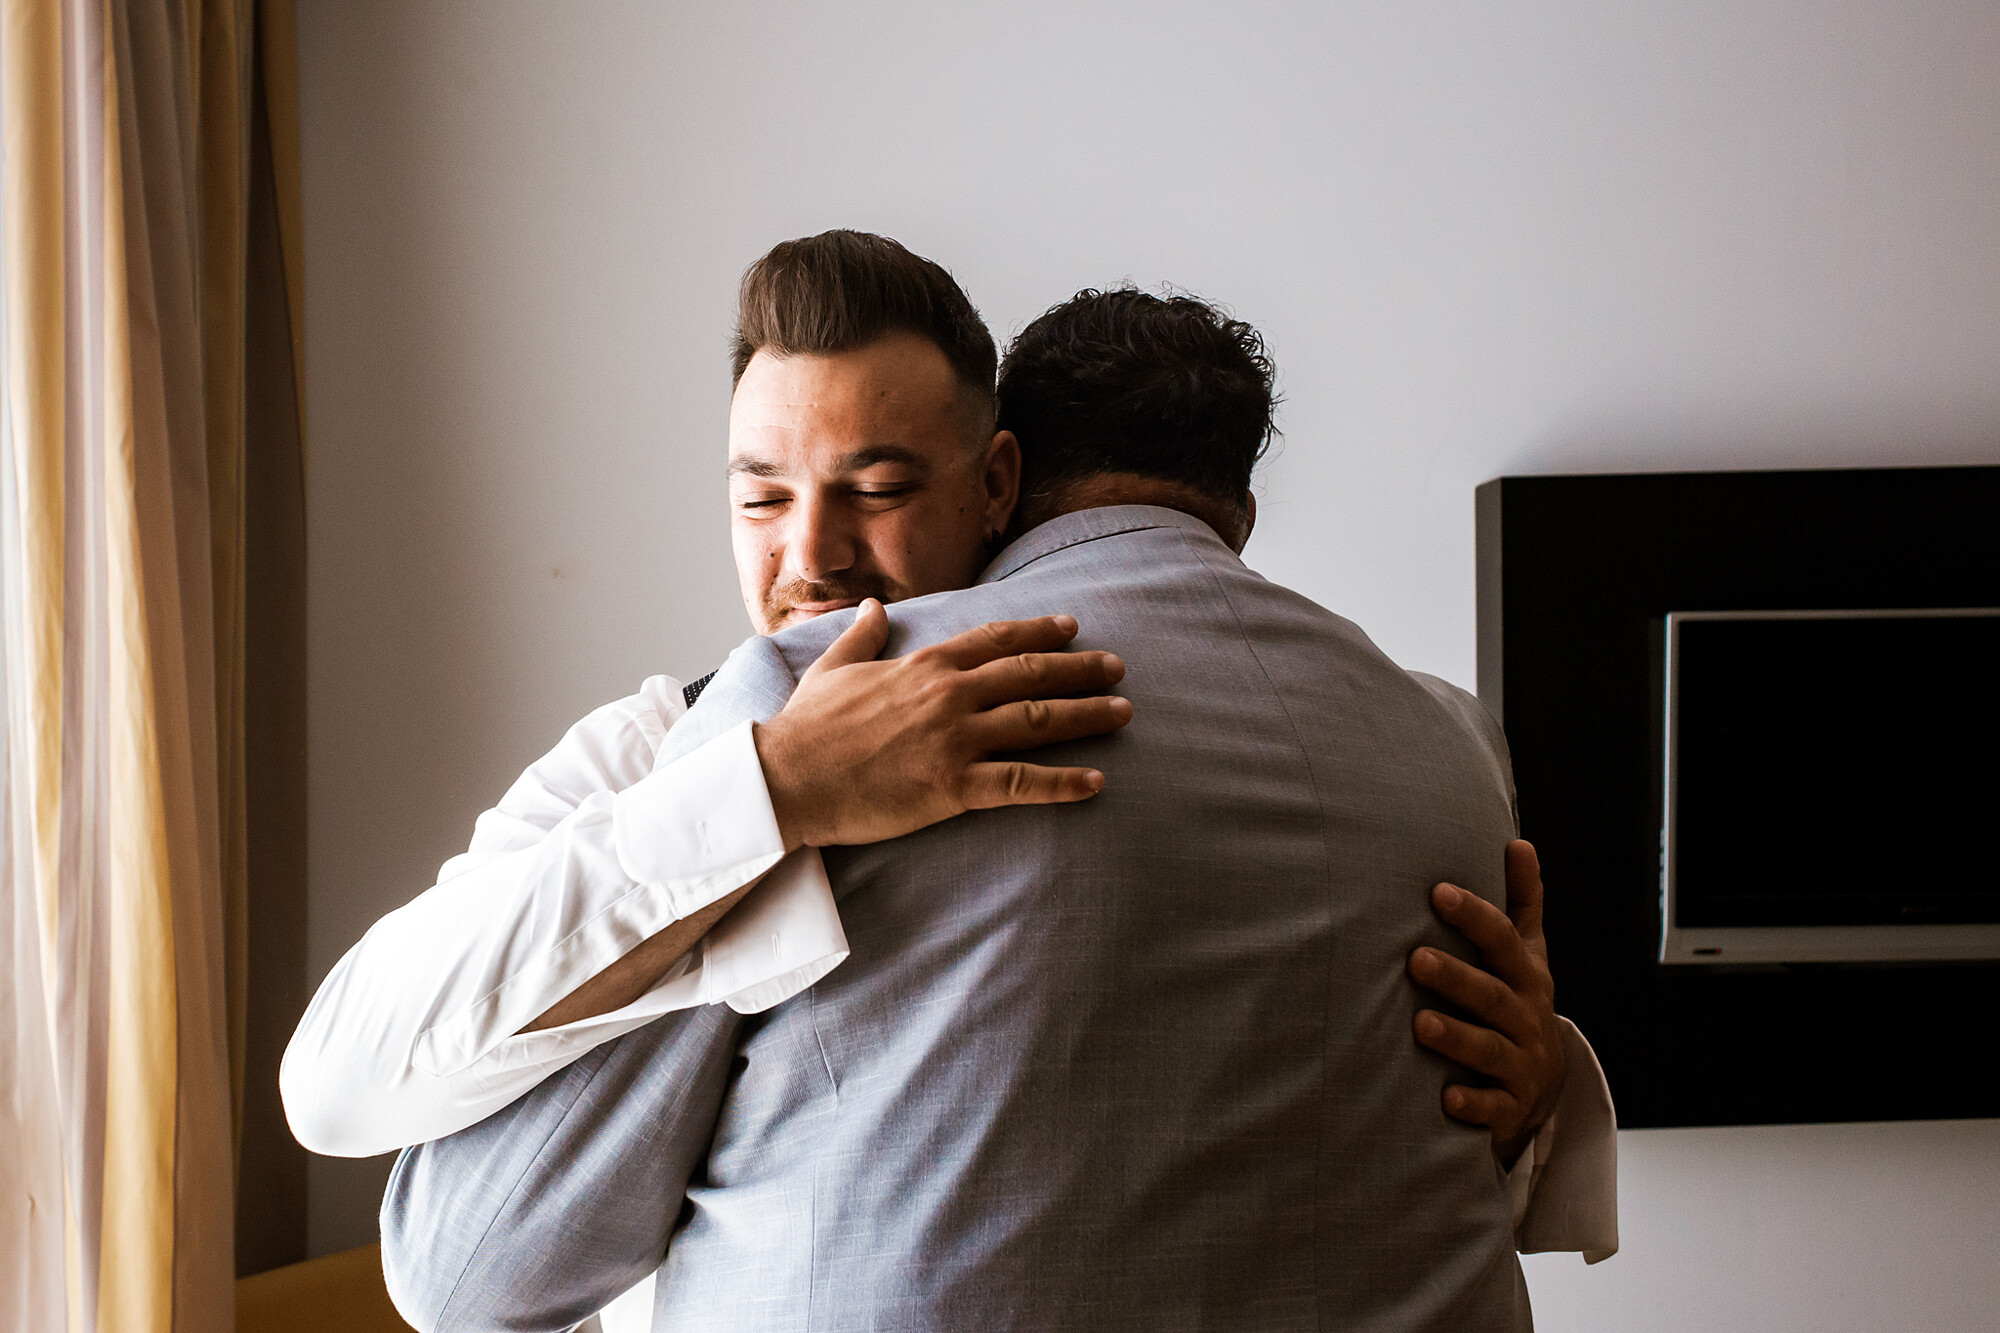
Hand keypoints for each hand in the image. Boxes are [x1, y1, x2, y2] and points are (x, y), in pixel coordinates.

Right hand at [755, 600, 1132, 848]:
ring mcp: (954, 739)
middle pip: (1030, 674)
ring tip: (1123, 711)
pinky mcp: (952, 786)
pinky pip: (1020, 782)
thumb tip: (874, 606)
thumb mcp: (833, 668)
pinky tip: (1095, 782)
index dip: (1039, 631)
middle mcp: (948, 694)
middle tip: (1118, 667)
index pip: (996, 639)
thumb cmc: (806, 727)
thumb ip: (863, 636)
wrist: (786, 777)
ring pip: (1037, 721)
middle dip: (1080, 668)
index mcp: (924, 664)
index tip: (1072, 626)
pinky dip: (1063, 782)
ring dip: (1086, 714)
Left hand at [1408, 839, 1565, 1168]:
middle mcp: (1526, 1018)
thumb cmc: (1519, 1004)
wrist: (1541, 1086)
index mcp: (1526, 976)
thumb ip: (1522, 901)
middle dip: (1457, 977)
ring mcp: (1521, 1064)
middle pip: (1492, 995)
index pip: (1504, 941)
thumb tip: (1519, 842)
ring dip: (1457, 1038)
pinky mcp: (1510, 1107)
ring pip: (1489, 1050)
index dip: (1475, 917)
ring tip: (1420, 1024)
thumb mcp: (1527, 954)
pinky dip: (1472, 1104)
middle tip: (1415, 958)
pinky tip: (1446, 1099)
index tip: (1439, 892)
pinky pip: (1493, 1108)